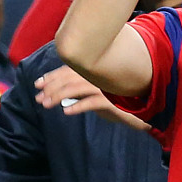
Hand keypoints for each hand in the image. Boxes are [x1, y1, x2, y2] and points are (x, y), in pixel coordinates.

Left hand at [34, 66, 150, 129]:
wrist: (142, 112)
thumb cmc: (118, 102)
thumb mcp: (97, 93)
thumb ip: (81, 90)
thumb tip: (60, 95)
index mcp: (95, 71)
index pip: (69, 69)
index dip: (52, 76)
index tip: (38, 83)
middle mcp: (100, 74)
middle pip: (69, 77)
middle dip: (51, 87)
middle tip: (39, 98)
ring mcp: (106, 86)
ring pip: (76, 87)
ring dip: (58, 96)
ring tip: (47, 105)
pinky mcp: (113, 100)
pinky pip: (92, 102)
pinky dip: (77, 106)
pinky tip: (66, 112)